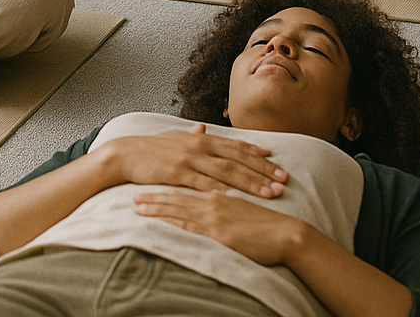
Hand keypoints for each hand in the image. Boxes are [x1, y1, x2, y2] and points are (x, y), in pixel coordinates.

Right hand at [99, 124, 286, 198]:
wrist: (124, 154)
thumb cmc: (148, 148)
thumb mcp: (172, 137)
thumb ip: (191, 135)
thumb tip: (203, 128)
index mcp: (200, 139)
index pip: (234, 146)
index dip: (256, 153)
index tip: (275, 160)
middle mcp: (199, 146)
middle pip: (237, 159)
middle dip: (263, 170)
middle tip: (284, 179)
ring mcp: (189, 159)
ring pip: (227, 172)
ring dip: (251, 182)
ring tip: (270, 192)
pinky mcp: (178, 173)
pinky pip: (204, 184)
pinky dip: (222, 190)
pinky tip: (238, 198)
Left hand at [133, 189, 307, 266]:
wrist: (286, 235)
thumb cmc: (268, 224)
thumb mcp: (245, 204)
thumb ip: (228, 196)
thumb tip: (216, 196)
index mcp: (220, 193)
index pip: (187, 187)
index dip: (167, 185)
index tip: (149, 184)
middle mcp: (214, 201)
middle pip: (177, 195)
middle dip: (154, 195)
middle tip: (133, 194)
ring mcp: (214, 216)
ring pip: (178, 209)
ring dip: (156, 208)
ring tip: (137, 207)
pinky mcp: (218, 233)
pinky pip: (189, 227)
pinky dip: (171, 223)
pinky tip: (157, 224)